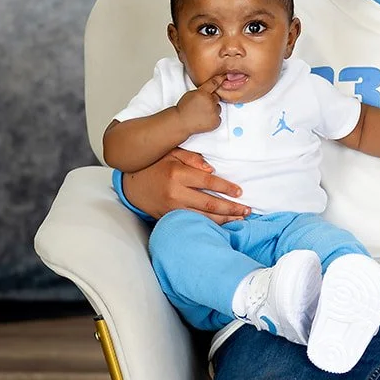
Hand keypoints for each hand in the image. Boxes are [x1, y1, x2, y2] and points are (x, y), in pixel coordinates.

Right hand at [121, 149, 248, 221]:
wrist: (131, 184)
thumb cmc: (154, 166)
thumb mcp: (171, 153)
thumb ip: (192, 158)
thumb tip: (212, 170)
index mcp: (177, 175)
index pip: (208, 183)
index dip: (226, 188)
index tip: (239, 191)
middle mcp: (175, 193)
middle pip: (210, 204)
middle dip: (231, 208)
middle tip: (248, 210)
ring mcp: (172, 208)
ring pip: (204, 218)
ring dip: (225, 220)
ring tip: (241, 218)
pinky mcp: (169, 218)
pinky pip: (193, 223)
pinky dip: (210, 225)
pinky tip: (223, 225)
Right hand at [176, 78, 225, 135]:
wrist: (181, 122)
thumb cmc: (184, 108)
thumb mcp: (191, 93)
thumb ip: (202, 90)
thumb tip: (210, 90)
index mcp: (203, 93)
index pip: (214, 83)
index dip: (220, 79)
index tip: (224, 76)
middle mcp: (210, 102)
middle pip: (216, 98)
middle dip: (211, 101)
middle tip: (201, 105)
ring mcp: (214, 112)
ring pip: (218, 108)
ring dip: (213, 110)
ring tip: (202, 113)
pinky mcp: (216, 121)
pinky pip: (218, 118)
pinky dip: (213, 118)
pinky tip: (204, 119)